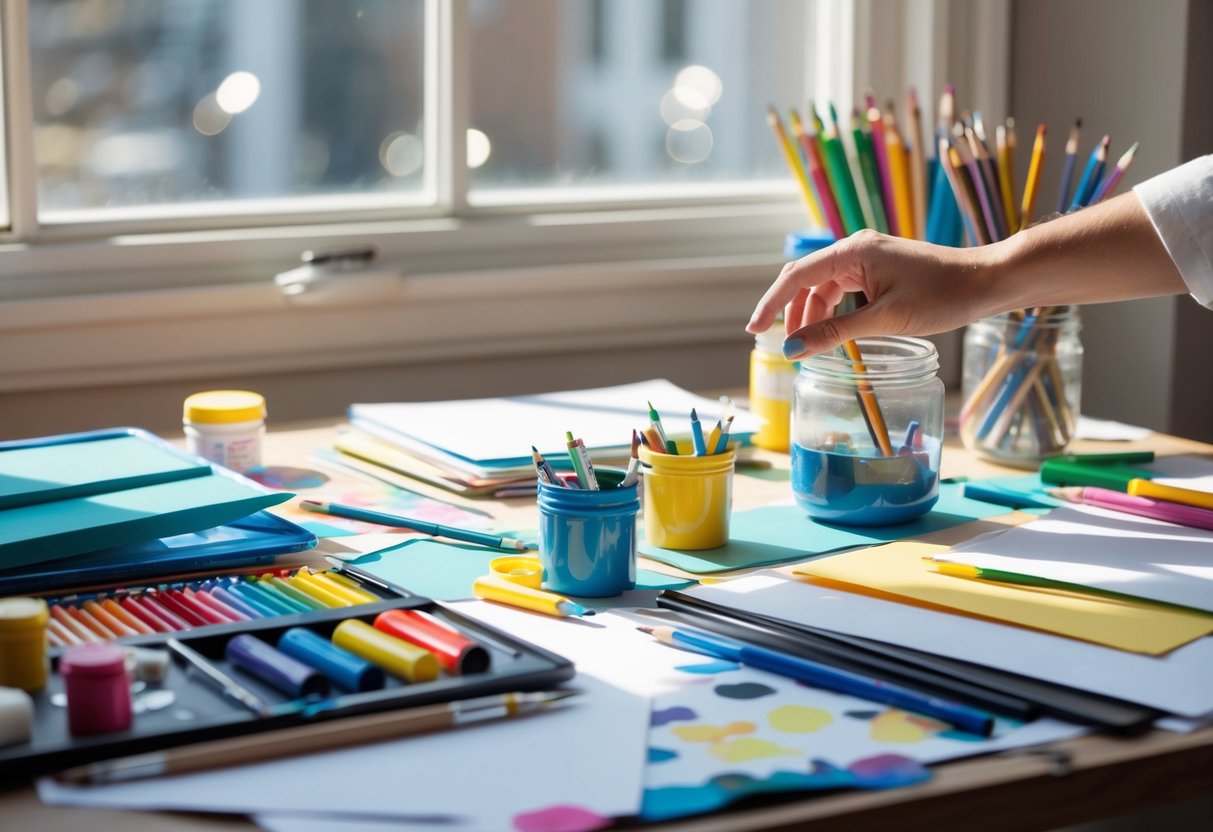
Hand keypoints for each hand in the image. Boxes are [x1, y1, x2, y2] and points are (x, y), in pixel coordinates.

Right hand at [747, 229, 992, 359]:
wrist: (987, 281)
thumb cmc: (943, 296)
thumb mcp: (885, 320)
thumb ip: (834, 334)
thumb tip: (792, 349)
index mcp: (853, 251)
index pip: (796, 276)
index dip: (771, 304)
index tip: (753, 330)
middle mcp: (856, 248)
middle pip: (806, 281)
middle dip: (790, 313)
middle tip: (783, 346)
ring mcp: (867, 257)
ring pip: (824, 287)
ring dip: (812, 316)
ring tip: (808, 347)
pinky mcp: (879, 269)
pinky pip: (843, 289)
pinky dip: (832, 312)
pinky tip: (833, 333)